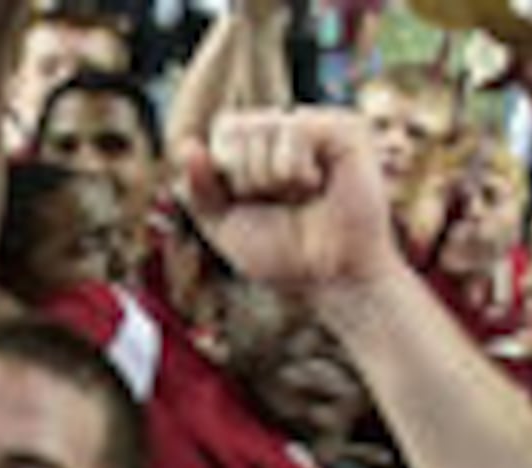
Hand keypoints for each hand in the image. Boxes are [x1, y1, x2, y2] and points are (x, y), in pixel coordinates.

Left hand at [177, 109, 400, 296]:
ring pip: (263, 127)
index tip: (254, 203)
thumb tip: (185, 146)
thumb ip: (199, 190)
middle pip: (235, 127)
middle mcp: (288, 129)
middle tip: (283, 203)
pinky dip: (296, 170)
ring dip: (273, 178)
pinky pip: (295, 128)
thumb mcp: (225, 226)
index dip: (226, 172)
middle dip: (247, 178)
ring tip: (304, 196)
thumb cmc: (283, 255)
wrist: (330, 278)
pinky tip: (319, 185)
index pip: (222, 131)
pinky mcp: (345, 128)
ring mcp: (317, 125)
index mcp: (261, 144)